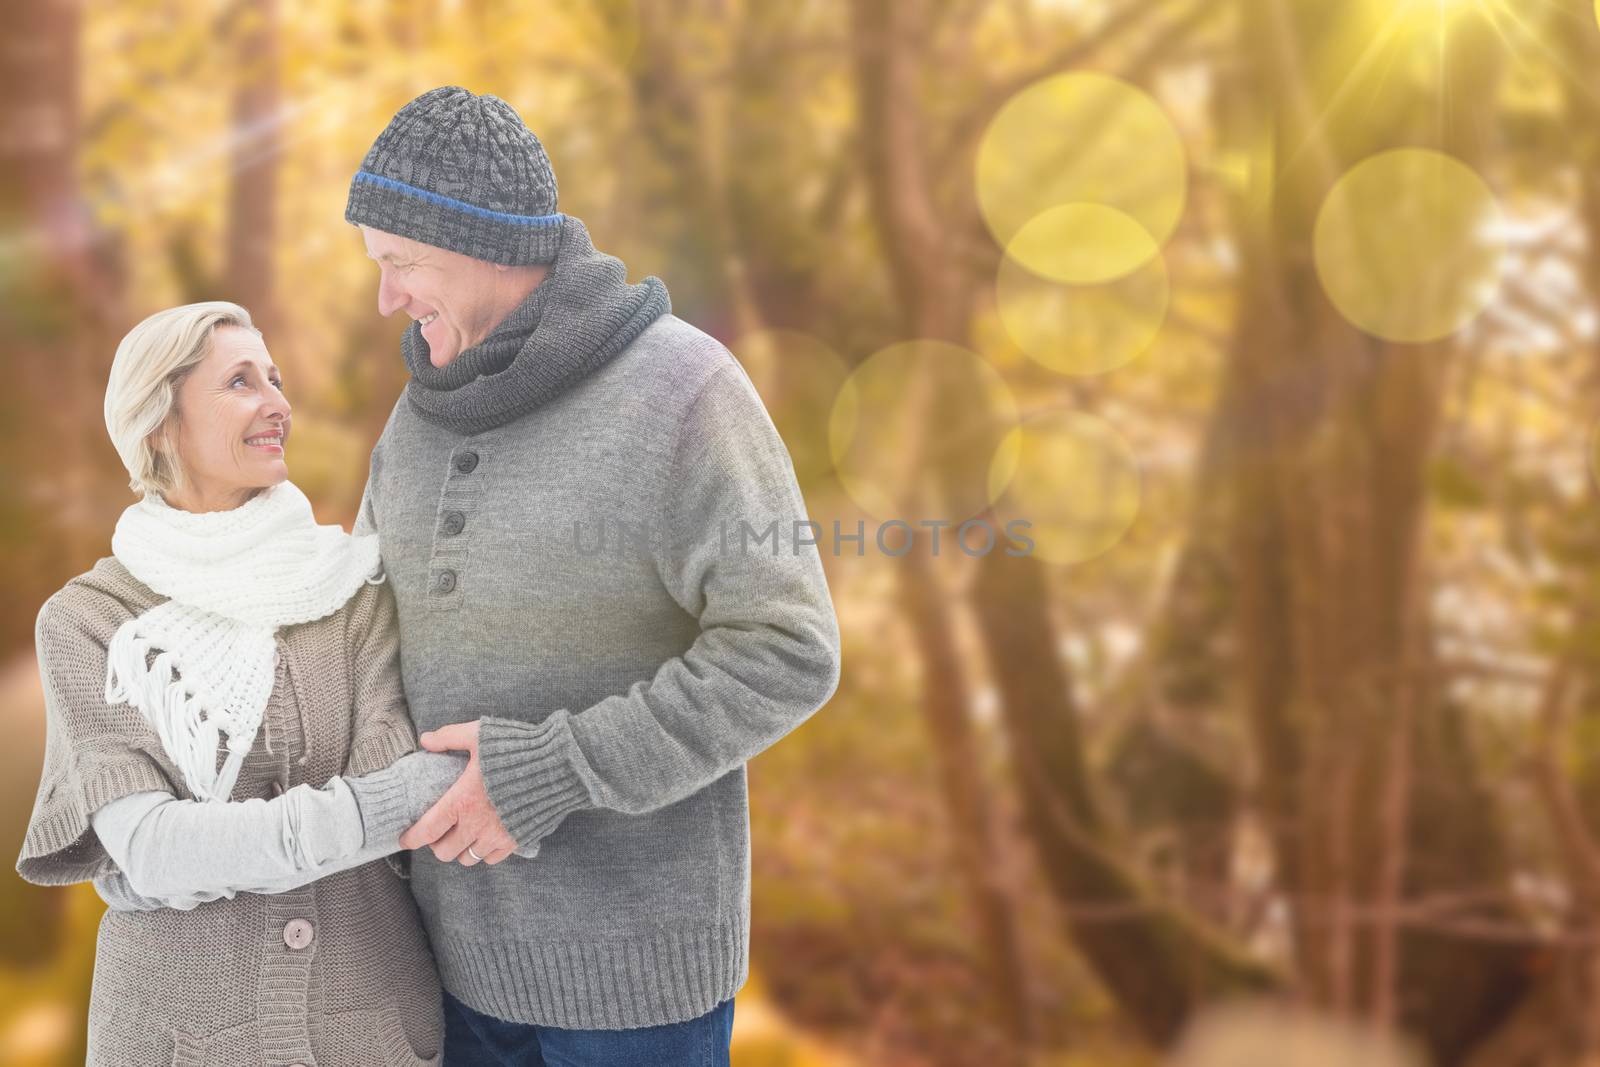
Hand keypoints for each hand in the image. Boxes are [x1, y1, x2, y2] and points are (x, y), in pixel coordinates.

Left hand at [400, 719, 520, 865]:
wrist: (560, 765)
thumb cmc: (517, 748)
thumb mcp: (479, 735)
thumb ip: (449, 737)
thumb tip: (426, 739)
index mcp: (461, 801)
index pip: (426, 831)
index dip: (410, 838)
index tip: (405, 837)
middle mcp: (476, 825)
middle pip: (444, 851)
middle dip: (436, 844)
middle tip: (438, 831)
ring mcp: (497, 836)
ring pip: (466, 858)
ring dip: (460, 850)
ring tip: (461, 836)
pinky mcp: (516, 841)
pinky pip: (491, 859)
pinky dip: (483, 853)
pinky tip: (485, 838)